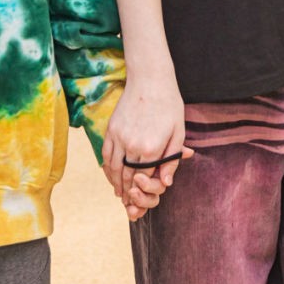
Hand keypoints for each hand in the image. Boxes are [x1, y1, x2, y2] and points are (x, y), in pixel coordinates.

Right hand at [102, 75, 191, 221]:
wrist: (150, 79)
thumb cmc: (169, 105)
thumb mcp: (178, 132)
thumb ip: (172, 159)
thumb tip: (166, 183)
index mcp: (152, 149)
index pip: (144, 179)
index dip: (143, 191)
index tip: (141, 201)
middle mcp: (133, 145)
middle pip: (127, 176)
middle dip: (127, 192)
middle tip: (127, 203)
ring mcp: (119, 137)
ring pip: (113, 168)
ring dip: (115, 183)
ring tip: (118, 193)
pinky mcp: (111, 129)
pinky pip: (105, 154)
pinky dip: (107, 168)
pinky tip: (110, 174)